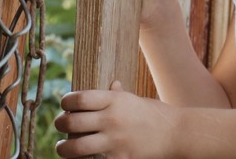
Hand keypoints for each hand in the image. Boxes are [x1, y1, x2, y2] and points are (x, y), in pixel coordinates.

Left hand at [55, 81, 178, 157]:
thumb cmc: (155, 114)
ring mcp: (114, 141)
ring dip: (64, 148)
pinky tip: (83, 158)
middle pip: (70, 122)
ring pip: (75, 147)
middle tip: (60, 125)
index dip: (65, 101)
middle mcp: (111, 119)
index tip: (65, 104)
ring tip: (63, 146)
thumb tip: (110, 84)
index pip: (78, 99)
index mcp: (115, 100)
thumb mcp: (135, 100)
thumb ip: (118, 95)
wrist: (175, 133)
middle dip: (59, 124)